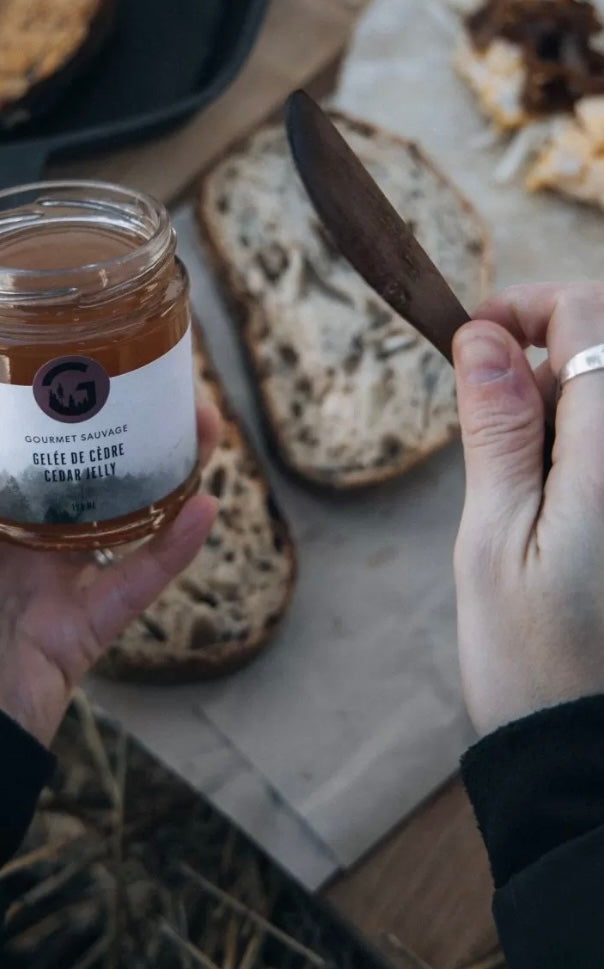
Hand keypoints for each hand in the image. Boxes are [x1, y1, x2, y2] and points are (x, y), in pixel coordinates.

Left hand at [0, 374, 219, 745]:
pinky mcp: (80, 632)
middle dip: (116, 421)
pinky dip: (174, 550)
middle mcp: (11, 536)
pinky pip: (136, 584)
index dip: (34, 389)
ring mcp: (50, 582)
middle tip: (152, 375)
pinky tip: (203, 507)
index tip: (64, 338)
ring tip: (198, 421)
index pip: (4, 435)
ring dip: (164, 470)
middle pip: (77, 466)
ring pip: (121, 515)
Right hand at [453, 282, 603, 735]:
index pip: (591, 316)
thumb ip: (497, 429)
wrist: (590, 757)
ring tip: (522, 477)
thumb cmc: (533, 661)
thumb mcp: (491, 540)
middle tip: (490, 418)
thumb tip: (485, 337)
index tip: (471, 339)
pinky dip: (582, 438)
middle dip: (545, 350)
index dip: (526, 305)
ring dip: (564, 399)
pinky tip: (556, 493)